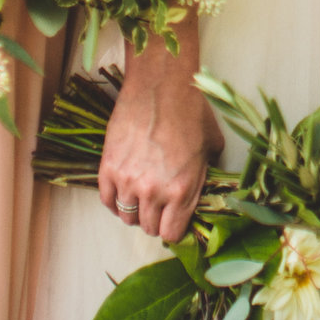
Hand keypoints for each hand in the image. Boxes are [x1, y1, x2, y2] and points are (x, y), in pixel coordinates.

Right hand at [98, 40, 221, 243]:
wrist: (161, 85)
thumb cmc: (190, 112)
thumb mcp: (212, 148)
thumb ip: (205, 176)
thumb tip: (202, 192)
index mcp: (182, 190)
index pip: (171, 234)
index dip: (172, 229)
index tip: (172, 220)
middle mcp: (154, 191)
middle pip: (147, 227)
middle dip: (154, 220)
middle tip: (157, 206)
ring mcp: (127, 180)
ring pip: (126, 216)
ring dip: (134, 210)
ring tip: (140, 196)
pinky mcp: (108, 167)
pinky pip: (106, 199)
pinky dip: (114, 200)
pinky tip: (123, 191)